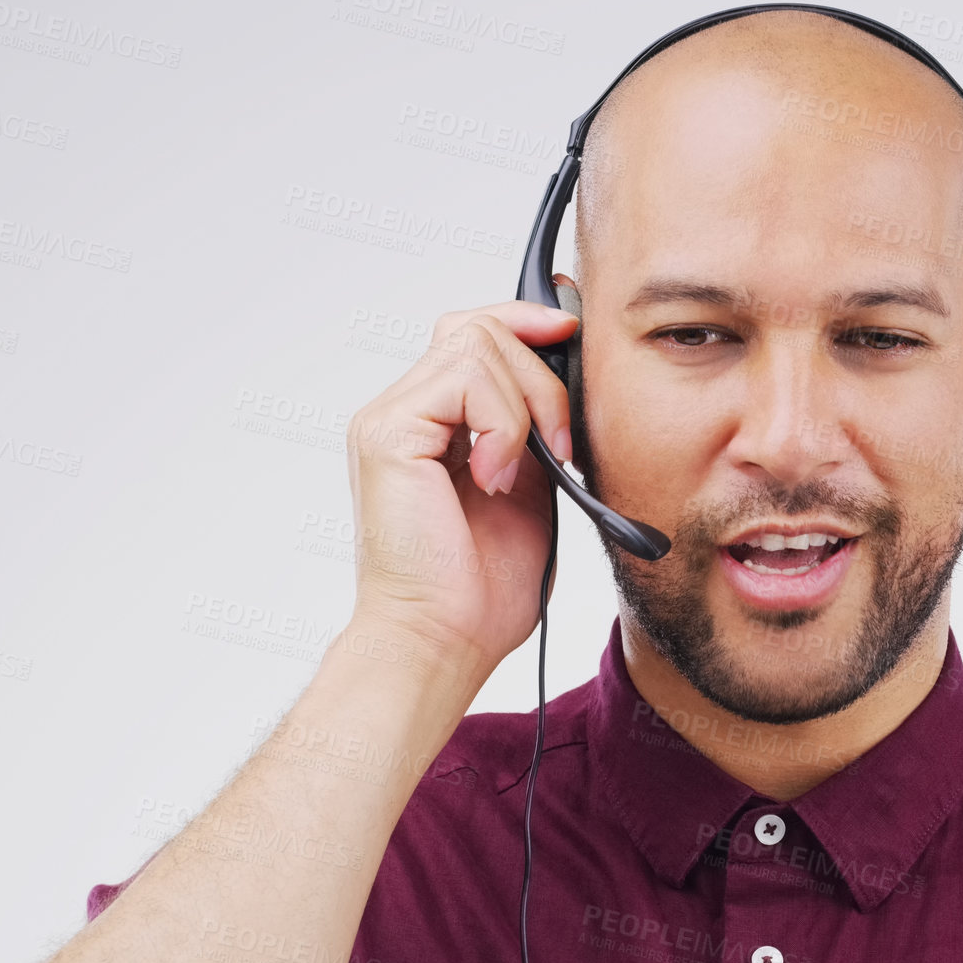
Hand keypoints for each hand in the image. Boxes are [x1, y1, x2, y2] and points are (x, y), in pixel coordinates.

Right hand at [344, 300, 577, 676]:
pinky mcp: (386, 433)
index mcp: (435, 423)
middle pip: (478, 327)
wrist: (444, 639)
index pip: (476, 334)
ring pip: (476, 343)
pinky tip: (496, 478)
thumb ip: (536, 428)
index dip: (528, 323)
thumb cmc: (482, 588)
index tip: (575, 330)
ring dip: (529, 402)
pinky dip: (502, 425)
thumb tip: (570, 374)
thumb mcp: (532, 486)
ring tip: (532, 466)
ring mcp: (389, 419)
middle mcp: (405, 413)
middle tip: (563, 443)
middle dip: (543, 372)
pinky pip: (463, 380)